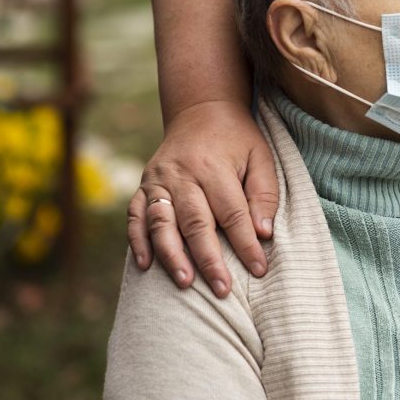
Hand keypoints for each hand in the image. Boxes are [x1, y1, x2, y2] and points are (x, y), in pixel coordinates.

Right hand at [126, 100, 278, 296]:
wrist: (201, 109)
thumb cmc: (238, 139)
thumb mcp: (261, 157)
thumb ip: (264, 194)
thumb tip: (263, 233)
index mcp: (214, 166)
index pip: (232, 213)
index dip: (246, 244)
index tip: (258, 269)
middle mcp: (182, 174)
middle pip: (195, 222)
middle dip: (209, 259)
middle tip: (222, 290)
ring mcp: (158, 180)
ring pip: (161, 223)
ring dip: (172, 255)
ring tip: (185, 283)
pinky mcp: (143, 185)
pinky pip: (135, 216)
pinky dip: (138, 241)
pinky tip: (145, 266)